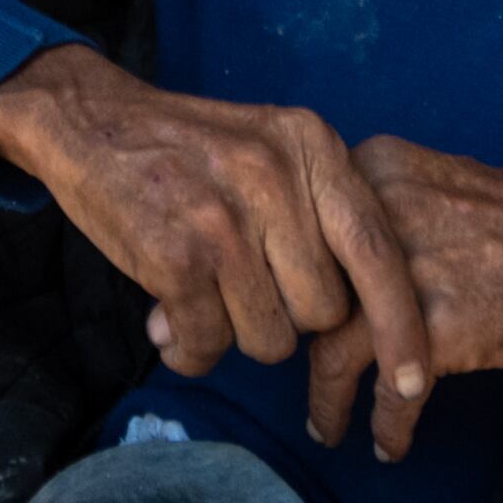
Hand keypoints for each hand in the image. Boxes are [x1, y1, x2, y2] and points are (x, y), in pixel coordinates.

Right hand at [0, 45, 432, 393]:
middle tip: (242, 287)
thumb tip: (359, 320)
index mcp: (311, 147)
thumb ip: (317, 214)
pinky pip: (209, 344)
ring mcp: (225, 218)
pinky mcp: (176, 256)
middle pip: (323, 310)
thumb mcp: (269, 148)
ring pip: (270, 338)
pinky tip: (168, 321)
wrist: (89, 119)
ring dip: (235, 333)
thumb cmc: (188, 149)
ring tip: (201, 294)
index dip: (401, 325)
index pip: (378, 251)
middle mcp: (275, 178)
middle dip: (288, 318)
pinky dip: (190, 348)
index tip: (413, 382)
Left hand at [300, 136, 502, 459]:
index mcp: (375, 169)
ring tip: (327, 428)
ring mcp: (403, 276)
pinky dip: (388, 425)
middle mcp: (377, 217)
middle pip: (310, 293)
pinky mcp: (435, 333)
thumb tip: (336, 257)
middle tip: (305, 378)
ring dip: (327, 397)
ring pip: (333, 350)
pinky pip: (393, 393)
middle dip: (303, 344)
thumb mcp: (445, 182)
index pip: (304, 231)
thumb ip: (388, 209)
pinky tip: (391, 445)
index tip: (296, 316)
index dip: (298, 284)